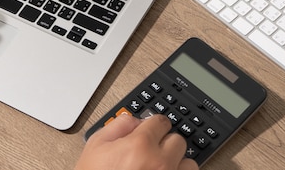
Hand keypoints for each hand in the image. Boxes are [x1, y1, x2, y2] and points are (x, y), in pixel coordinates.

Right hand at [75, 114, 198, 169]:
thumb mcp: (96, 145)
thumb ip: (118, 125)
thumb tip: (136, 121)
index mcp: (140, 146)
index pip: (161, 122)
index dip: (153, 125)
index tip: (151, 130)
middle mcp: (159, 163)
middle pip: (178, 140)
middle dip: (165, 143)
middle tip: (151, 151)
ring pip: (189, 163)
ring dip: (177, 163)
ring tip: (160, 167)